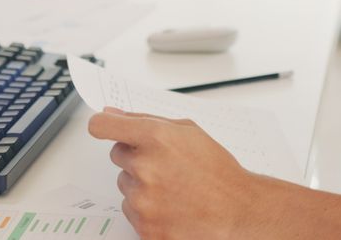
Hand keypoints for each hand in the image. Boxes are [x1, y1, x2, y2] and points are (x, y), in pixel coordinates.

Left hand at [87, 107, 265, 239]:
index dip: (102, 125)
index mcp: (155, 138)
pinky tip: (171, 206)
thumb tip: (113, 114)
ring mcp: (143, 200)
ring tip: (173, 188)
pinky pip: (131, 211)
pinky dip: (147, 209)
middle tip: (165, 164)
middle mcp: (145, 167)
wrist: (237, 212)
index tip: (104, 127)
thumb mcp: (188, 132)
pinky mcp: (145, 227)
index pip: (103, 126)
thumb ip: (146, 119)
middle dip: (136, 157)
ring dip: (142, 185)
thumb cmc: (218, 172)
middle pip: (117, 155)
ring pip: (125, 185)